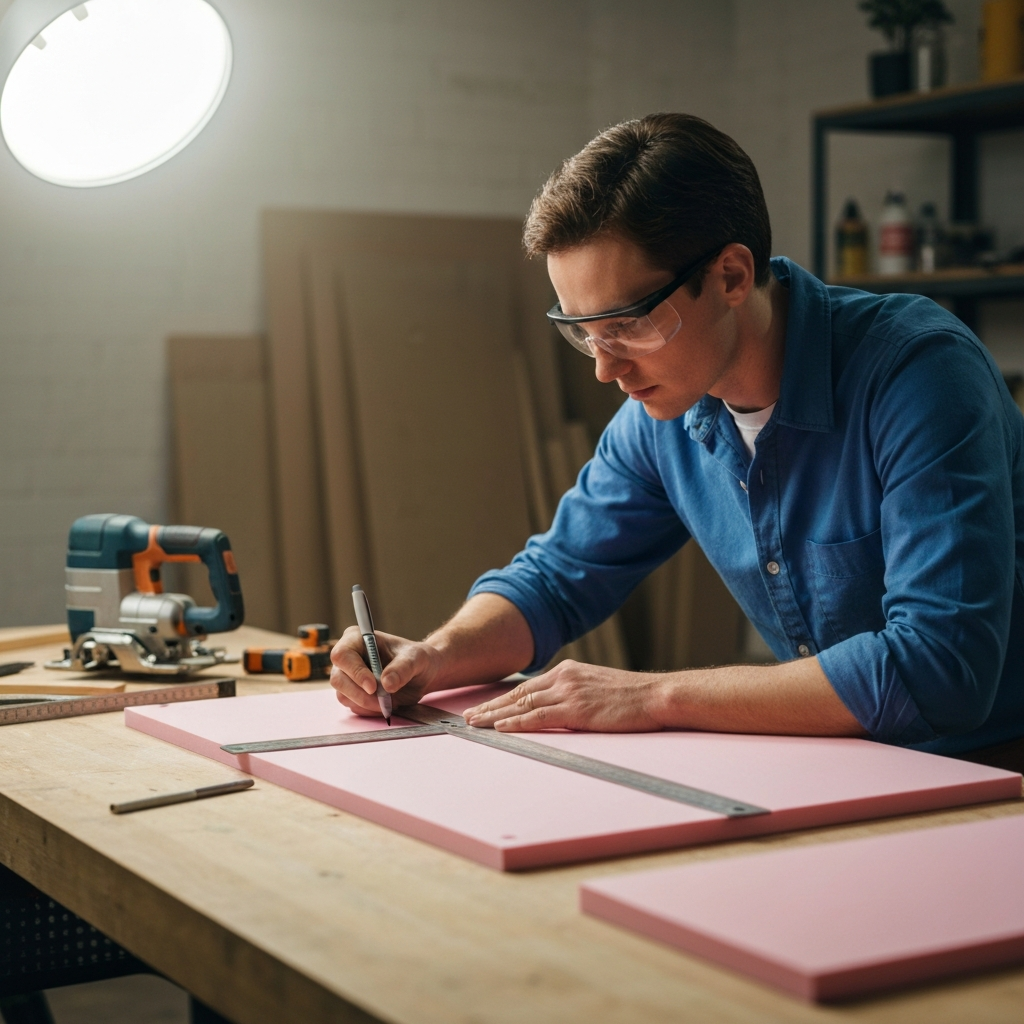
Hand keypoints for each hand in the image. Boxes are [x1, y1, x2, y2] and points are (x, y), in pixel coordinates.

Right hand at [330, 626, 443, 716]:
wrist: (423, 675)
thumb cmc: (417, 659)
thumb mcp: (416, 659)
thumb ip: (402, 668)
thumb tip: (386, 684)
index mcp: (357, 639)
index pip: (342, 655)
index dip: (355, 672)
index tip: (374, 686)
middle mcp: (348, 657)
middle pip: (338, 679)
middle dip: (361, 694)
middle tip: (384, 700)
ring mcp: (348, 677)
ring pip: (344, 696)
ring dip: (367, 704)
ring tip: (390, 700)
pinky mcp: (353, 694)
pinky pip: (353, 707)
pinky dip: (370, 710)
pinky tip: (386, 703)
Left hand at [462, 660, 666, 731]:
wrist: (655, 695)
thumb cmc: (632, 696)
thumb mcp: (597, 686)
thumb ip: (575, 691)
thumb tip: (559, 706)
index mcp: (568, 671)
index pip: (527, 687)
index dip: (503, 698)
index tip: (486, 707)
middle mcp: (564, 678)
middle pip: (517, 694)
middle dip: (490, 706)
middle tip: (468, 716)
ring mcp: (569, 693)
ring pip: (521, 705)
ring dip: (494, 716)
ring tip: (474, 724)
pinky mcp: (576, 710)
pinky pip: (538, 717)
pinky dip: (515, 723)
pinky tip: (500, 727)